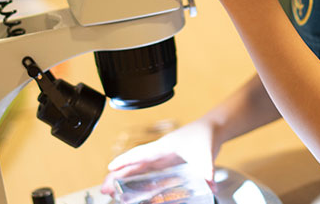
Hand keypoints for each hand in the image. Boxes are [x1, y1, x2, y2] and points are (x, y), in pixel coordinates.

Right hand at [101, 119, 219, 195]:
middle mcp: (160, 152)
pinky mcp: (170, 162)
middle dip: (118, 175)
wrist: (214, 128)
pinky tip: (138, 190)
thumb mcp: (205, 153)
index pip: (140, 154)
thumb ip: (207, 169)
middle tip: (105, 189)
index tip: (110, 168)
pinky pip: (150, 173)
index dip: (125, 161)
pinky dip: (141, 180)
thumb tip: (210, 184)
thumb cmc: (205, 134)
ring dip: (126, 178)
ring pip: (140, 169)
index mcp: (163, 147)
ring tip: (114, 191)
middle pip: (134, 164)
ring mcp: (164, 157)